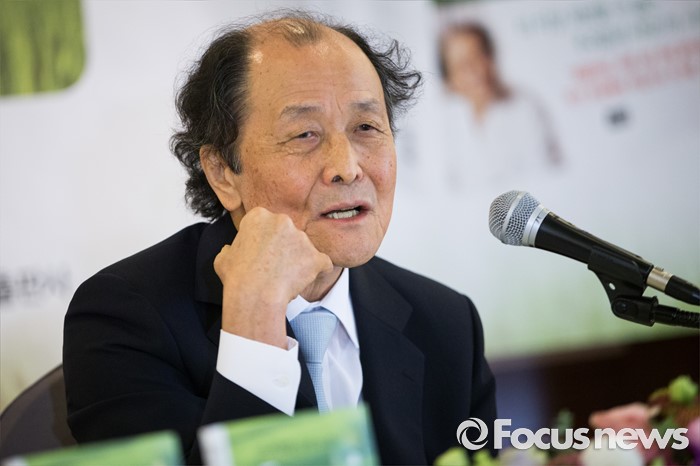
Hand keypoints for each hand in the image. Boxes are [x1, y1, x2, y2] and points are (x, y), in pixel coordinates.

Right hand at [213, 207, 333, 347]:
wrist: (254, 294)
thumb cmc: (237, 277)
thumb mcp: (223, 258)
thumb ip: (231, 249)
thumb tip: (231, 251)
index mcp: (259, 216)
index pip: (266, 224)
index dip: (263, 240)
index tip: (260, 254)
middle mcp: (283, 221)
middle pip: (287, 233)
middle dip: (283, 247)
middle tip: (273, 266)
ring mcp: (302, 238)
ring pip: (304, 247)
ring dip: (298, 260)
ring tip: (284, 278)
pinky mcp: (316, 256)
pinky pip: (323, 262)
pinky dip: (318, 270)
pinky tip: (308, 278)